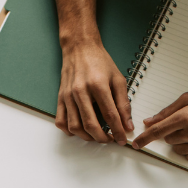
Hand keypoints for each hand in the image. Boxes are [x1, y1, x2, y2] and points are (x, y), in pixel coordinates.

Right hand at [53, 0, 132, 143]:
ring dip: (87, 137)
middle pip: (91, 125)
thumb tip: (127, 125)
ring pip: (75, 127)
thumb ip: (123, 103)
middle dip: (103, 138)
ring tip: (97, 136)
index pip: (110, 116)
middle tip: (110, 140)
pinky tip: (80, 130)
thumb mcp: (118, 79)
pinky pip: (61, 121)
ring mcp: (68, 96)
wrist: (80, 48)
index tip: (122, 139)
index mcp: (98, 85)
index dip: (118, 131)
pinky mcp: (60, 98)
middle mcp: (80, 91)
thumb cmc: (99, 61)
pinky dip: (70, 131)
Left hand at [130, 77, 187, 160]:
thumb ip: (167, 111)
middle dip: (172, 132)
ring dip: (182, 141)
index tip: (137, 144)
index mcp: (186, 116)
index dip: (145, 138)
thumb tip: (149, 121)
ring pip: (178, 149)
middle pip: (168, 140)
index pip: (158, 131)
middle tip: (186, 123)